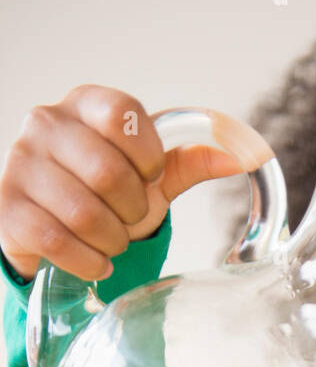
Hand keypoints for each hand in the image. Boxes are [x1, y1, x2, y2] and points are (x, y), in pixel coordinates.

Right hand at [0, 84, 239, 281]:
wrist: (55, 230)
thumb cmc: (105, 195)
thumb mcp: (148, 176)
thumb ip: (189, 161)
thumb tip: (242, 156)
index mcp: (86, 105)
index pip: (125, 117)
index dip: (148, 159)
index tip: (149, 178)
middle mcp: (47, 123)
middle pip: (107, 172)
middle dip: (131, 210)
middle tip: (129, 219)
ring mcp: (21, 164)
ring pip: (83, 211)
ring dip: (111, 239)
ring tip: (110, 241)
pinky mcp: (9, 208)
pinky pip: (57, 240)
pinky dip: (88, 261)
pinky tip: (95, 261)